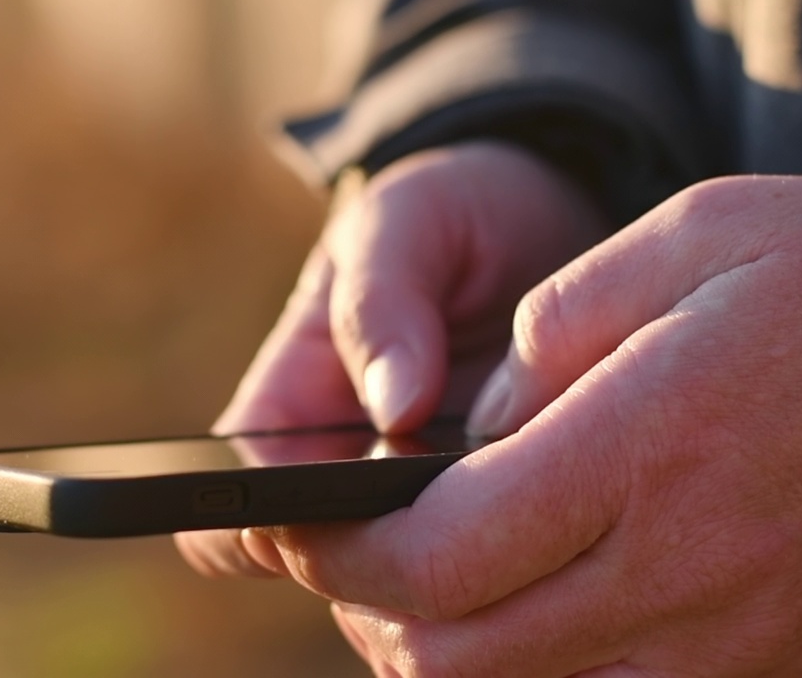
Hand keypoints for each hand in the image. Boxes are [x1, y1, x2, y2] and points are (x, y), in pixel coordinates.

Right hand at [176, 141, 608, 576]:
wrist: (549, 223)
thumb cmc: (454, 214)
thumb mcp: (409, 219)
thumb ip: (383, 299)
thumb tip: (392, 408)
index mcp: (291, 403)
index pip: (238, 495)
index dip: (259, 527)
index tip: (326, 517)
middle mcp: (345, 469)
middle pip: (328, 566)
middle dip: (380, 561)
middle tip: (459, 507)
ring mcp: (420, 502)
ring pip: (411, 586)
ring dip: (457, 567)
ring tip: (525, 502)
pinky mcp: (497, 515)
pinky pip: (495, 572)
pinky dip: (520, 562)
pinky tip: (563, 518)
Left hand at [249, 176, 801, 675]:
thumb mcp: (668, 246)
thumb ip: (543, 336)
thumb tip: (469, 431)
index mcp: (638, 449)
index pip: (438, 556)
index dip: (339, 557)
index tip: (299, 528)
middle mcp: (677, 567)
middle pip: (459, 657)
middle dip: (372, 617)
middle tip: (351, 562)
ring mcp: (724, 638)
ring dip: (446, 657)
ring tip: (432, 589)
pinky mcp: (761, 666)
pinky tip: (530, 618)